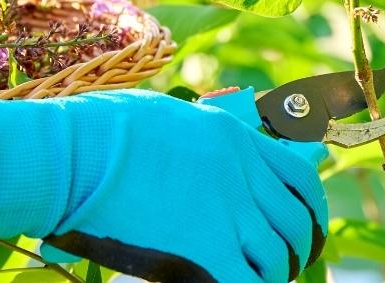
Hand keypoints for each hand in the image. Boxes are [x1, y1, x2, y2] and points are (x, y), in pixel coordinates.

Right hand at [0, 90, 328, 282]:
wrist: (75, 151)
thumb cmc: (102, 129)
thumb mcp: (169, 118)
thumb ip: (202, 141)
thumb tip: (210, 158)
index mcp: (236, 137)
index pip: (300, 176)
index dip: (309, 209)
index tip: (303, 230)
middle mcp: (242, 172)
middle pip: (295, 223)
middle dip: (294, 251)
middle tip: (279, 268)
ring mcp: (227, 211)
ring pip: (276, 258)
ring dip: (269, 276)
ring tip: (252, 280)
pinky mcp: (204, 249)